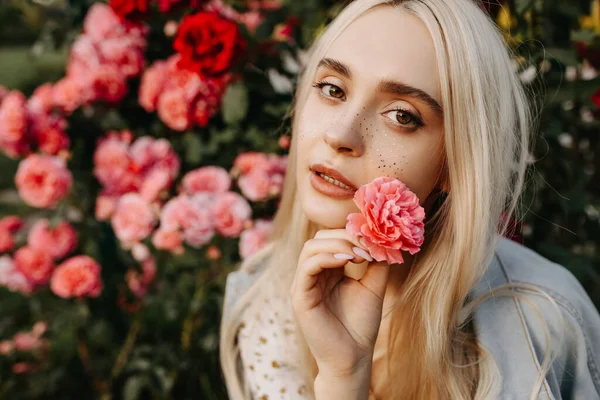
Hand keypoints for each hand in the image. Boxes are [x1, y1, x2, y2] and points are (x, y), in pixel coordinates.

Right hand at [289, 229, 390, 377]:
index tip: (374, 240)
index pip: (331, 237)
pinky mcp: (299, 296)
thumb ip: (376, 262)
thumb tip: (381, 238)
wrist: (353, 357)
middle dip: (345, 236)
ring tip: (358, 254)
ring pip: (311, 247)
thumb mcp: (373, 286)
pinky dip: (326, 257)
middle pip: (320, 237)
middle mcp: (312, 274)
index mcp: (327, 270)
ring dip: (337, 244)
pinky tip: (346, 261)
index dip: (352, 233)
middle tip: (367, 246)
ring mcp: (303, 284)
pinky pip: (307, 266)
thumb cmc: (361, 325)